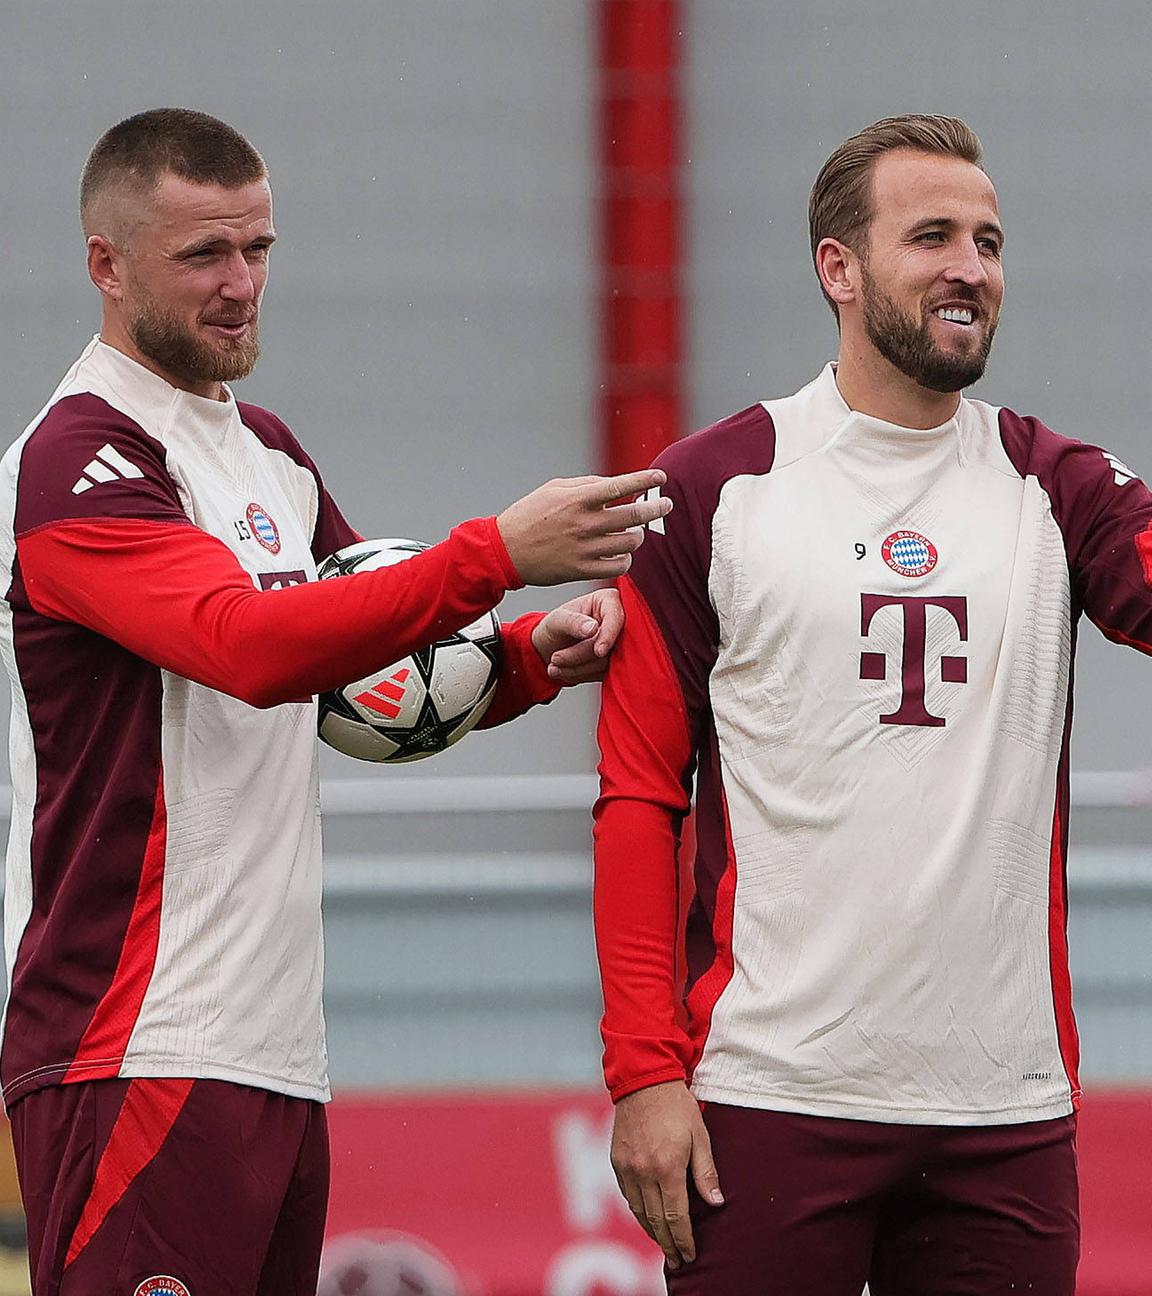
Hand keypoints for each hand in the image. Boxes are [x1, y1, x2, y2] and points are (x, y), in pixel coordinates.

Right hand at [496, 469, 671, 585]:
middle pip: (634, 517)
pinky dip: (626, 559)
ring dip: (638, 536)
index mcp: (577, 499)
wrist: (505, 550)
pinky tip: (623, 554)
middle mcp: (584, 523)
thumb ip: (587, 484)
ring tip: (635, 532)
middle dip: (656, 509)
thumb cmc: (530, 514)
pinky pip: (618, 567)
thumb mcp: (554, 488)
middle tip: (666, 505)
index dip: (645, 480)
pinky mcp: (582, 570)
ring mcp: (584, 549)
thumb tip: (615, 485)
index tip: (661, 477)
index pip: (620, 486)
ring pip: (630, 543)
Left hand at [531, 588, 622, 684]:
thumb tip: (593, 628)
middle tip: (556, 658)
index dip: (608, 635)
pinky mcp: (613, 664)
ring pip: (605, 663)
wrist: (549, 646)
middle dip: (581, 655)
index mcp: (608, 601)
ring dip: (577, 668)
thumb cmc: (554, 626)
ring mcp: (617, 645)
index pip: (616, 618)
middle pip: (611, 645)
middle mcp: (618, 622)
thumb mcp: (557, 620)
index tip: (599, 651)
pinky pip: (602, 675)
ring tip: (555, 664)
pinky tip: (564, 670)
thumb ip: (573, 622)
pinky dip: (580, 674)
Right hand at [610, 1081, 723, 1269]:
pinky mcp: (616, 1160)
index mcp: (667, 1167)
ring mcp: (627, 1167)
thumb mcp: (700, 1135)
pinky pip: (627, 1195)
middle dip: (668, 1244)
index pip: (676, 1217)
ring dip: (652, 1231)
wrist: (643, 1079)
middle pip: (656, 1220)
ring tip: (664, 1245)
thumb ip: (706, 1172)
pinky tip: (647, 1217)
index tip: (690, 1255)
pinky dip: (638, 1211)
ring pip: (639, 1211)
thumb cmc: (677, 1106)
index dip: (684, 1239)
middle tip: (677, 1261)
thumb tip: (716, 1203)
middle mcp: (644, 1172)